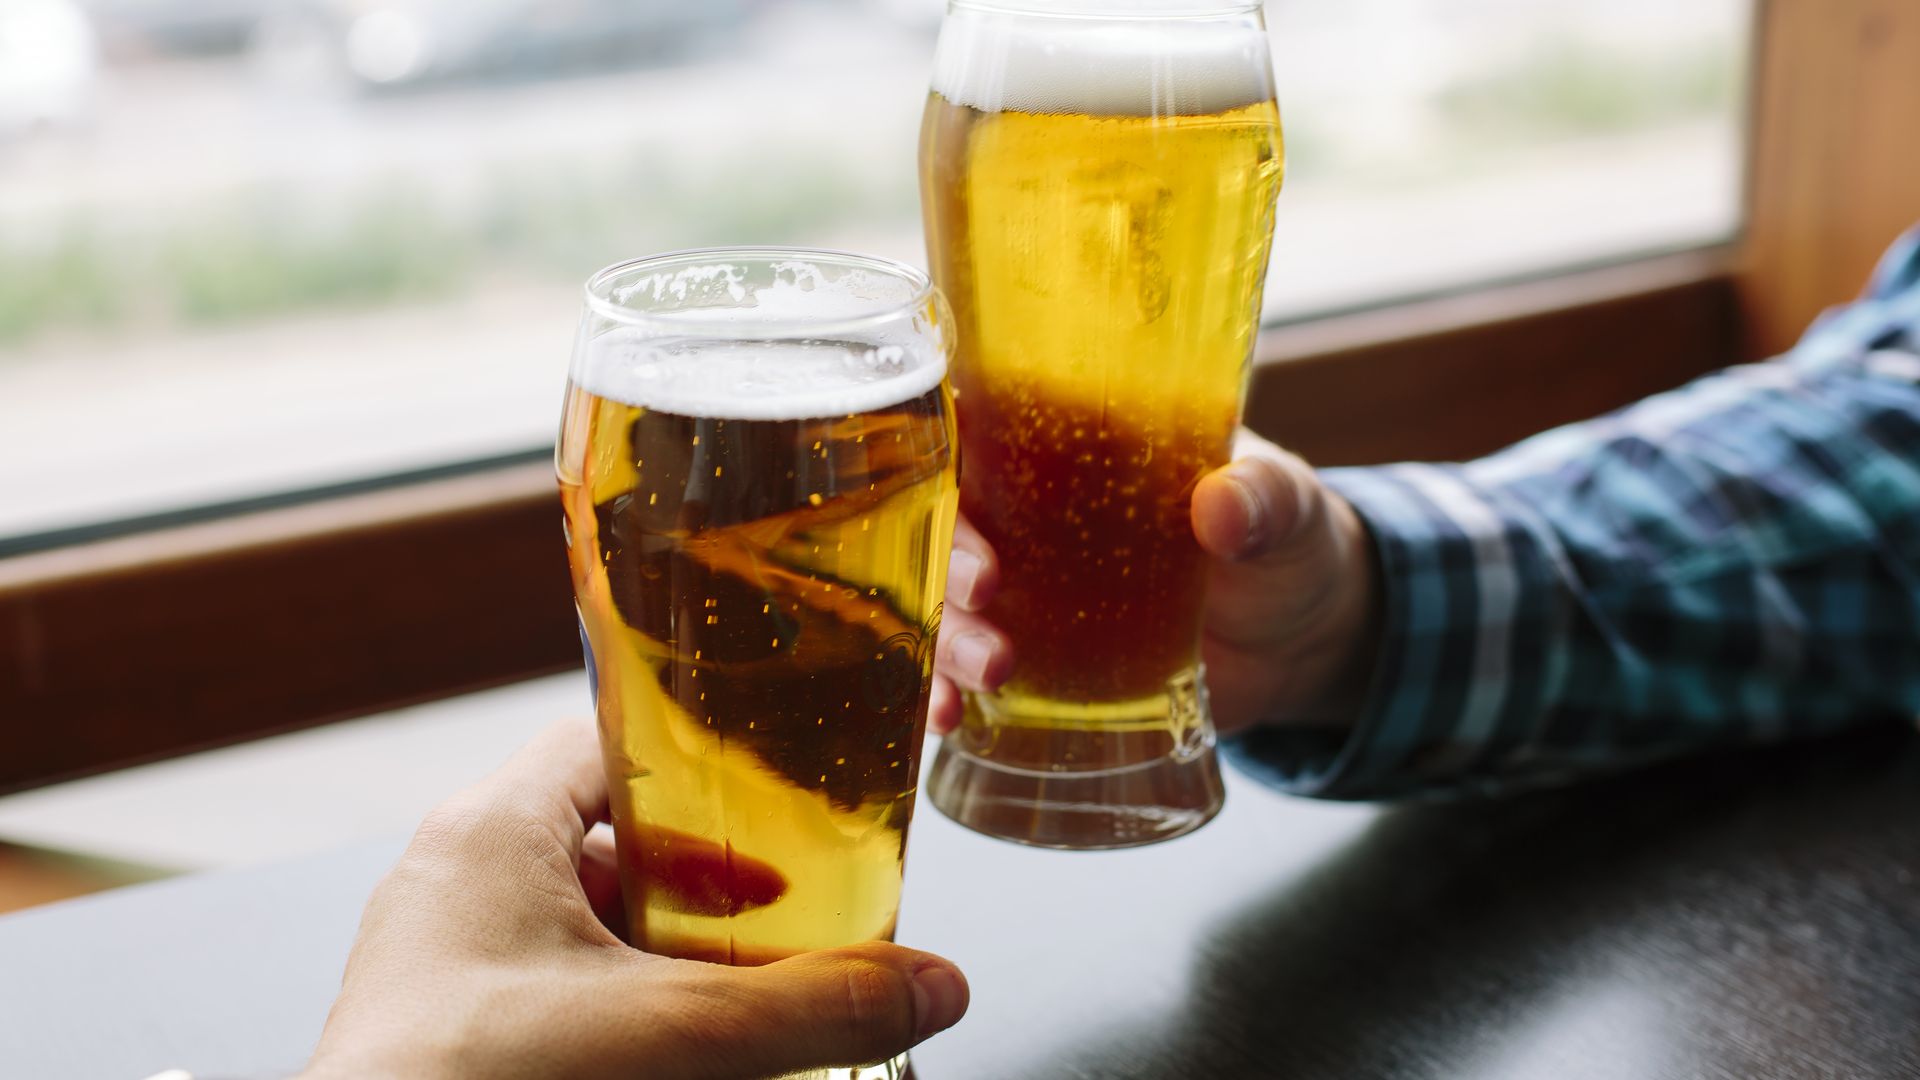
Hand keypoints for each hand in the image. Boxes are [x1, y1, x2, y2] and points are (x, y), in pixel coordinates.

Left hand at [301, 718, 968, 1079]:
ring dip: (665, 955)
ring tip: (734, 998)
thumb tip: (928, 985)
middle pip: (613, 837)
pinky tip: (669, 1058)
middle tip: (776, 920)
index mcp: (494, 829)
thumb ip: (811, 1007)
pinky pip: (550, 986)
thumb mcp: (670, 1038)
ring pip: (583, 923)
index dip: (706, 766)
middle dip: (704, 884)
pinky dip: (619, 1007)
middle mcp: (456, 878)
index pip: (617, 737)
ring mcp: (442, 957)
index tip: (776, 806)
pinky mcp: (444, 1027)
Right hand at [931, 430, 1379, 735]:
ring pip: (950, 605)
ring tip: (988, 671)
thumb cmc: (1286, 541)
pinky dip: (947, 695)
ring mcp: (1030, 596)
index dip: (946, 451)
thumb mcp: (1286, 505)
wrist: (1305, 641)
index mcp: (1076, 449)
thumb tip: (1222, 507)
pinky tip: (945, 719)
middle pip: (949, 522)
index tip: (955, 486)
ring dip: (948, 636)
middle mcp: (1032, 517)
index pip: (978, 427)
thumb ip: (1261, 499)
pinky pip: (971, 675)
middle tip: (982, 591)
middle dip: (948, 558)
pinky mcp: (1040, 666)